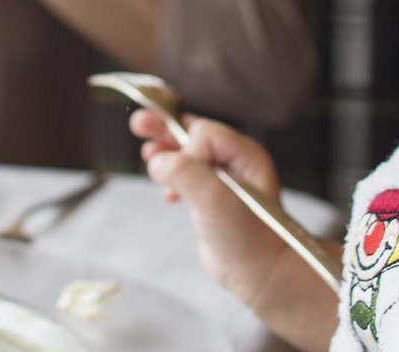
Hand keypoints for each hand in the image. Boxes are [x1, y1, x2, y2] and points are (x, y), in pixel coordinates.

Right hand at [133, 111, 298, 304]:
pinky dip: (172, 179)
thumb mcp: (216, 200)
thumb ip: (187, 173)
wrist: (259, 275)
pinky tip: (166, 193)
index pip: (204, 134)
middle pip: (193, 135)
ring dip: (166, 155)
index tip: (183, 178)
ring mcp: (223, 181)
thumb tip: (157, 161)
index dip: (186, 149)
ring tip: (147, 153)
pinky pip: (186, 177)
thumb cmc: (247, 238)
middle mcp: (236, 163)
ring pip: (187, 156)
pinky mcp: (212, 200)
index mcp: (245, 155)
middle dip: (166, 130)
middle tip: (139, 123)